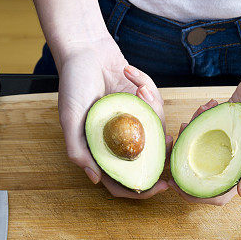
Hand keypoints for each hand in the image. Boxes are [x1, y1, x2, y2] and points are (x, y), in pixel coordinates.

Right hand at [56, 36, 169, 197]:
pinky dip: (148, 88)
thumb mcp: (69, 119)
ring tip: (138, 87)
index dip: (139, 190)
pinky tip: (131, 74)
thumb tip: (95, 179)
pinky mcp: (142, 103)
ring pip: (156, 130)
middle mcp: (117, 138)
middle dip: (161, 156)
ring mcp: (132, 121)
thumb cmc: (73, 84)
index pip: (120, 180)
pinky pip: (156, 105)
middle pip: (146, 160)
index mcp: (99, 149)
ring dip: (151, 107)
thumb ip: (78, 150)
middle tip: (171, 147)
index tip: (159, 188)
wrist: (84, 49)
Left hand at [170, 53, 240, 204]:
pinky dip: (201, 117)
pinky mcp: (228, 118)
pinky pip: (207, 126)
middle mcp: (240, 154)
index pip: (220, 192)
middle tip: (174, 146)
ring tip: (191, 119)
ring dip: (191, 135)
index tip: (174, 184)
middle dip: (186, 162)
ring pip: (203, 146)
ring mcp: (233, 136)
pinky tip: (208, 104)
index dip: (196, 195)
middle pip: (206, 171)